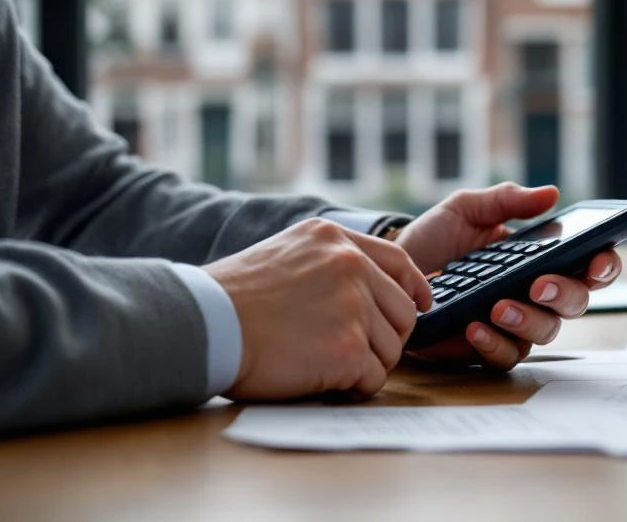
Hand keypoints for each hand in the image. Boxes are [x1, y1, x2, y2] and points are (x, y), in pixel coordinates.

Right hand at [206, 217, 431, 399]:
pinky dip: (354, 386)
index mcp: (336, 240)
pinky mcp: (348, 348)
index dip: (415, 287)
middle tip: (360, 351)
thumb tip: (366, 286)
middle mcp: (351, 266)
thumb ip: (329, 261)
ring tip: (329, 365)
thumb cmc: (233, 298)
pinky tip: (325, 380)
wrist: (204, 324)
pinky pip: (374, 377)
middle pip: (403, 311)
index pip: (400, 261)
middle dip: (389, 336)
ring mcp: (353, 306)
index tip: (421, 305)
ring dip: (366, 364)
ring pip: (391, 348)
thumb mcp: (286, 251)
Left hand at [395, 182, 621, 369]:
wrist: (394, 270)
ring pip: (545, 332)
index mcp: (540, 257)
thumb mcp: (466, 209)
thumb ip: (506, 201)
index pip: (588, 264)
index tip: (596, 260)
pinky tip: (474, 325)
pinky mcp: (487, 348)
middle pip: (576, 302)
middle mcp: (535, 293)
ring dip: (527, 320)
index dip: (603, 264)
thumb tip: (550, 194)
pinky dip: (493, 342)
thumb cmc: (434, 238)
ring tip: (498, 307)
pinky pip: (506, 355)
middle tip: (538, 284)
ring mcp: (515, 323)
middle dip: (564, 294)